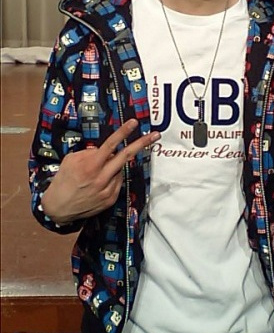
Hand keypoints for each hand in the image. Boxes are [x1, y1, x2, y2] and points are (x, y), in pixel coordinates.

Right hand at [41, 119, 159, 223]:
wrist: (58, 209)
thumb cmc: (63, 181)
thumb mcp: (71, 160)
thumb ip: (89, 153)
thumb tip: (104, 149)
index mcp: (90, 165)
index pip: (110, 145)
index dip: (123, 132)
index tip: (133, 123)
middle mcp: (101, 177)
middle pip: (126, 156)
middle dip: (142, 144)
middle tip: (155, 135)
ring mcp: (108, 190)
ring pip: (120, 169)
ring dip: (115, 165)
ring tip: (97, 172)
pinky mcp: (110, 199)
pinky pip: (118, 182)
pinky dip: (112, 178)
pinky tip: (100, 181)